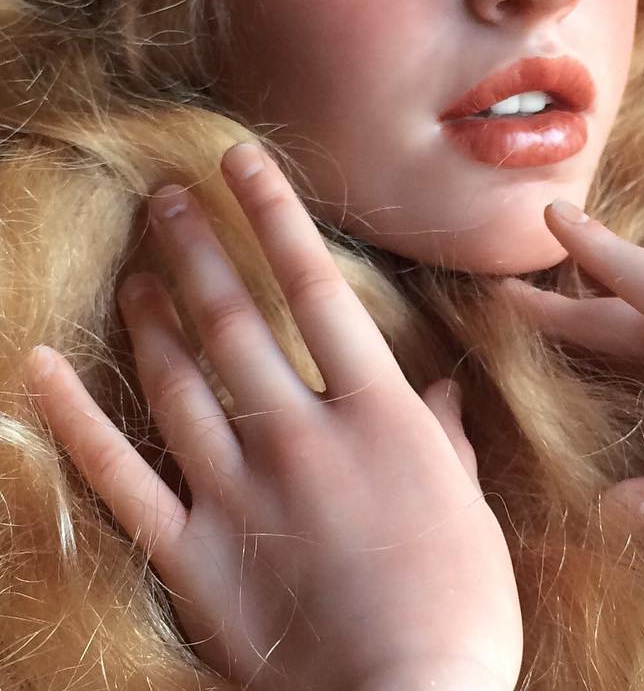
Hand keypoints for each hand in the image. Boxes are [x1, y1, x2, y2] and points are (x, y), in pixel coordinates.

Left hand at [22, 142, 521, 690]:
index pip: (319, 291)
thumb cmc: (459, 610)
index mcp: (379, 419)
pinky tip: (44, 366)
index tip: (244, 163)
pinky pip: (123, 478)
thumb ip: (445, 439)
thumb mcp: (468, 509)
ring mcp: (240, 495)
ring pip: (179, 383)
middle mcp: (302, 438)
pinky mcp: (194, 556)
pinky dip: (77, 420)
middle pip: (236, 322)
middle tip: (167, 196)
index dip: (277, 218)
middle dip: (199, 248)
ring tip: (134, 265)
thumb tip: (441, 389)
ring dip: (151, 315)